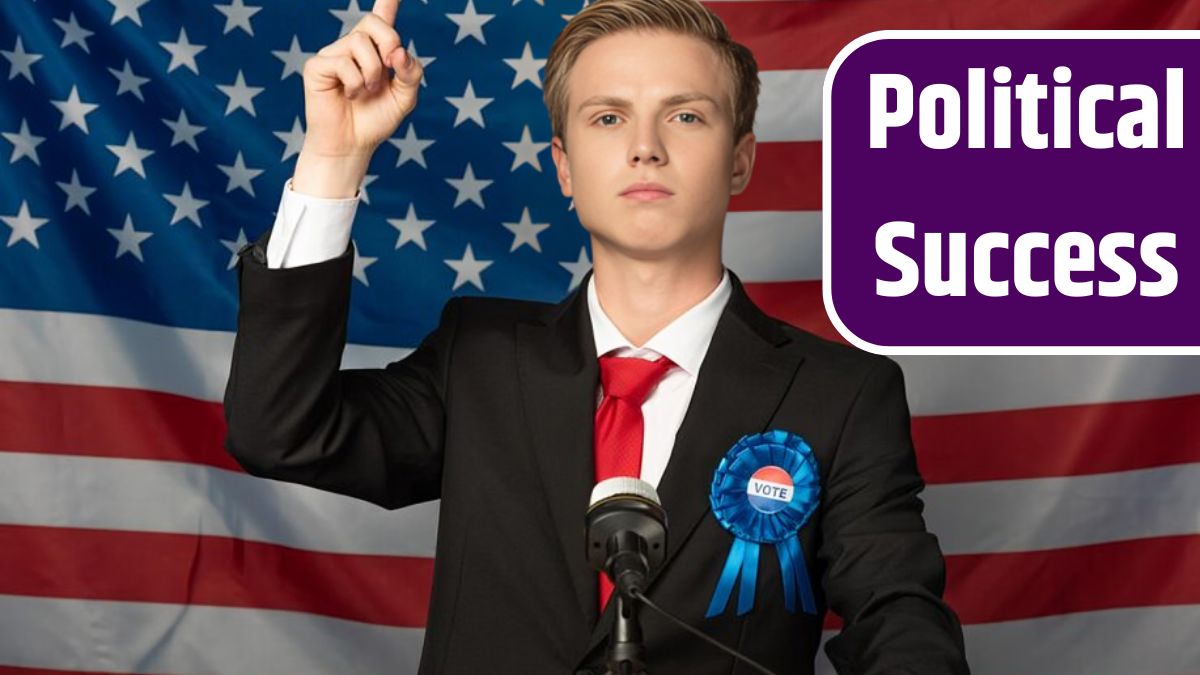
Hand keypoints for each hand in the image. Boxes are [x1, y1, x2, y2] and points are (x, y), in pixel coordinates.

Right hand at [294, 0, 423, 195]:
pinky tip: (350, 96)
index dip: (388, 0)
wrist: (353, 145)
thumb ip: (411, 73)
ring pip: (359, 42)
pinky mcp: (317, 66)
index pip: (382, 18)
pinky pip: (343, 62)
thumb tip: (398, 53)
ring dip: (372, 72)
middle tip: (390, 66)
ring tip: (366, 92)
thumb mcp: (405, 98)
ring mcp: (333, 54)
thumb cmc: (376, 120)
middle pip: (373, 22)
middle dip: (389, 41)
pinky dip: (355, 83)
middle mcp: (354, 47)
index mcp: (377, 51)